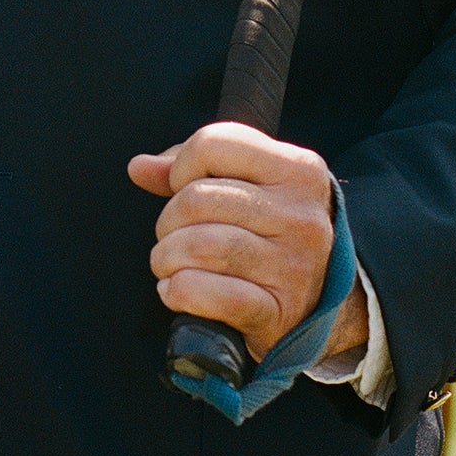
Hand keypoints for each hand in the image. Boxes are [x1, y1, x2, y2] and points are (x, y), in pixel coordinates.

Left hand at [128, 122, 358, 362]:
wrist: (317, 304)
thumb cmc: (267, 233)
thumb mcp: (246, 186)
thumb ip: (189, 169)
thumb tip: (139, 167)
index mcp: (298, 170)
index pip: (213, 144)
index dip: (182, 167)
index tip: (186, 188)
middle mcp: (302, 216)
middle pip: (197, 198)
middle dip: (168, 219)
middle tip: (173, 235)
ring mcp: (294, 265)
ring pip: (198, 245)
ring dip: (166, 257)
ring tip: (169, 263)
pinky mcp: (277, 311)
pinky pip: (206, 292)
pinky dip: (177, 291)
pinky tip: (175, 289)